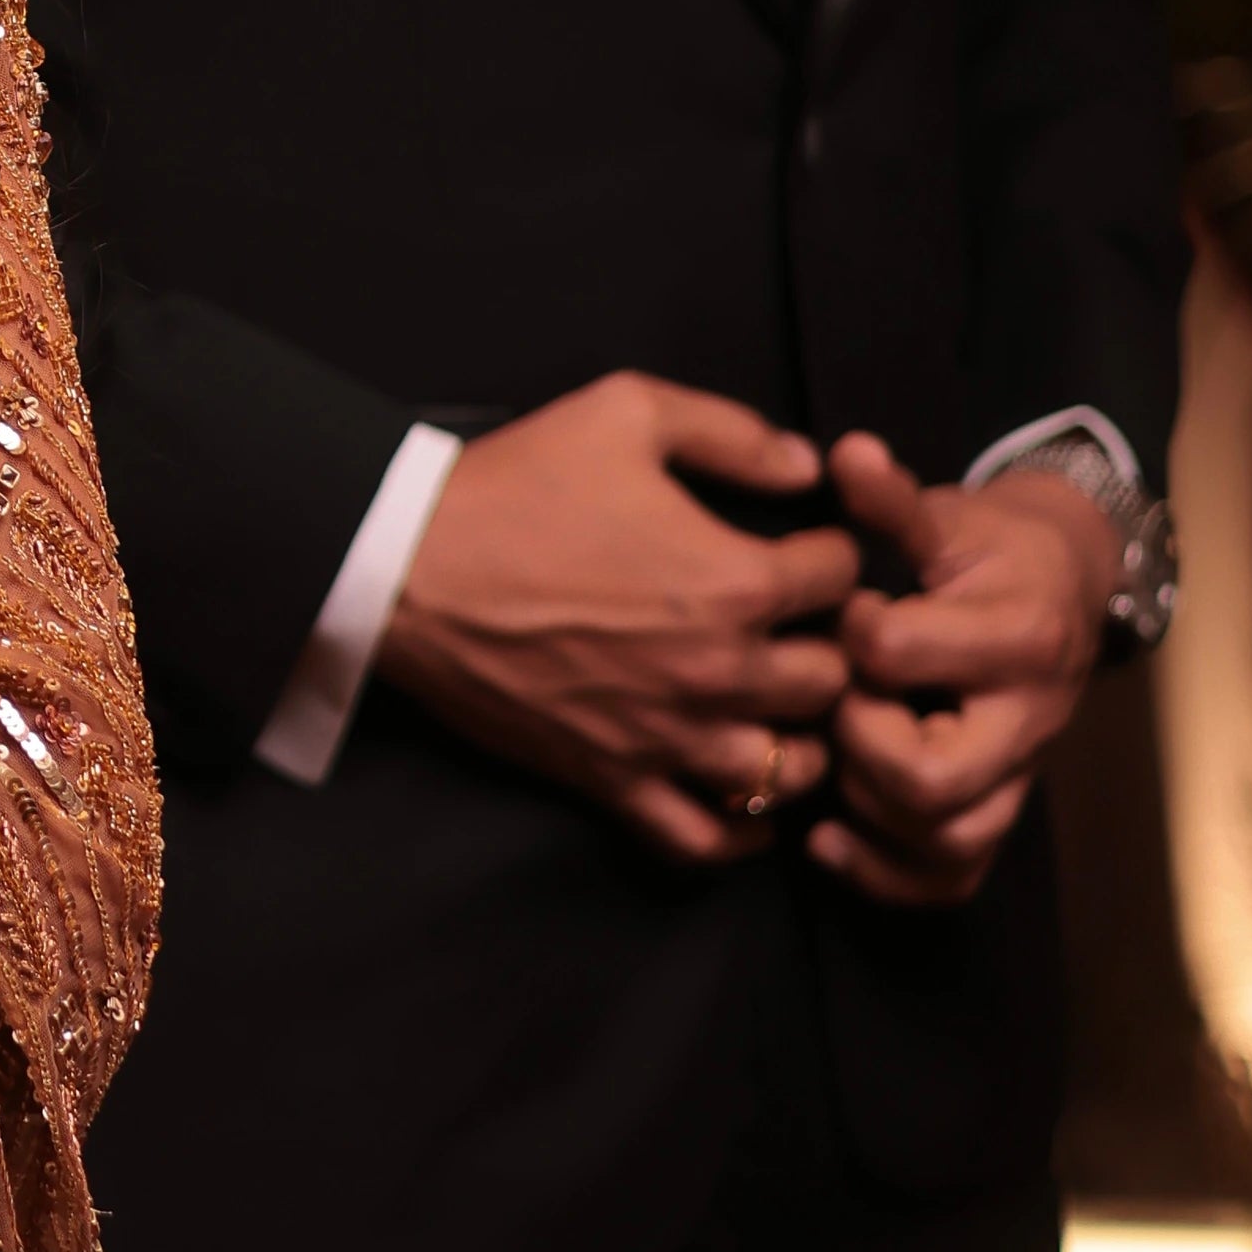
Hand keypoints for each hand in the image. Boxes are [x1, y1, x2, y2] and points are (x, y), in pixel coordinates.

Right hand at [376, 373, 859, 864]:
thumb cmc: (514, 484)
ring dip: (799, 738)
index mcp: (732, 580)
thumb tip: (805, 467)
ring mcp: (664, 736)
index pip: (844, 577)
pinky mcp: (610, 779)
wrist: (407, 567)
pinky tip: (737, 787)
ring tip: (776, 706)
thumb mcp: (627, 410)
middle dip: (829, 646)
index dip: (835, 551)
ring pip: (790, 772)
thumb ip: (734, 433)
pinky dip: (737, 831)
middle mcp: (715, 670)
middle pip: (834, 681)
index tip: (807, 545)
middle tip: (799, 626)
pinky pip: (704, 841)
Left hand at [807, 434, 1114, 909]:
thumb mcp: (945, 517)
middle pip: (928, 778)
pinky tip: (829, 839)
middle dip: (859, 743)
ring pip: (944, 840)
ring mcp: (1019, 773)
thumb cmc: (988, 552)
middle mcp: (1029, 717)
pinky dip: (885, 873)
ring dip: (867, 811)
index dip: (853, 637)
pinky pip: (951, 878)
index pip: (901, 656)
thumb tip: (844, 454)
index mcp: (1018, 634)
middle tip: (837, 703)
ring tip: (832, 763)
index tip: (844, 614)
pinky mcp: (1002, 808)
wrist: (1062, 588)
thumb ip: (891, 501)